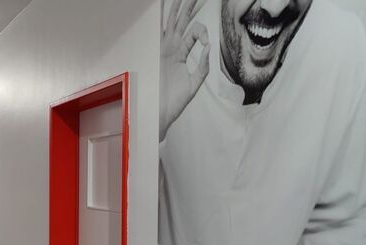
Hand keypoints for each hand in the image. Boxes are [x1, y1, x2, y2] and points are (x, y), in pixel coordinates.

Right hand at [160, 0, 209, 140]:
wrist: (160, 113)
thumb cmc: (173, 103)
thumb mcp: (193, 85)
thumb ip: (203, 67)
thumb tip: (208, 48)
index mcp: (180, 55)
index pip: (194, 32)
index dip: (203, 33)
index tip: (206, 44)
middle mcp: (171, 49)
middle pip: (182, 21)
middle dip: (189, 6)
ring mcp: (163, 49)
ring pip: (172, 22)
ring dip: (179, 7)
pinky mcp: (157, 53)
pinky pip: (160, 30)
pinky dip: (163, 18)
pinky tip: (164, 5)